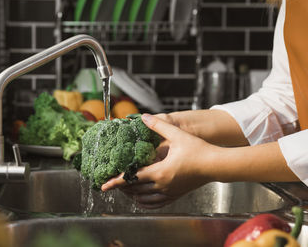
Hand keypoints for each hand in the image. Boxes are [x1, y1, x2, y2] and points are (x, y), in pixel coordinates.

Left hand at [101, 114, 217, 208]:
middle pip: (135, 190)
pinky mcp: (176, 195)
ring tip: (124, 190)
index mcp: (159, 172)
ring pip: (144, 198)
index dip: (116, 182)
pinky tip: (141, 200)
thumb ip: (158, 126)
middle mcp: (162, 185)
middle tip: (111, 184)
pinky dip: (145, 203)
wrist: (216, 165)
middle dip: (121, 188)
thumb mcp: (177, 136)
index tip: (103, 186)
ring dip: (132, 195)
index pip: (132, 178)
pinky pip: (156, 203)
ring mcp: (169, 192)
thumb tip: (143, 117)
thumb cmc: (198, 150)